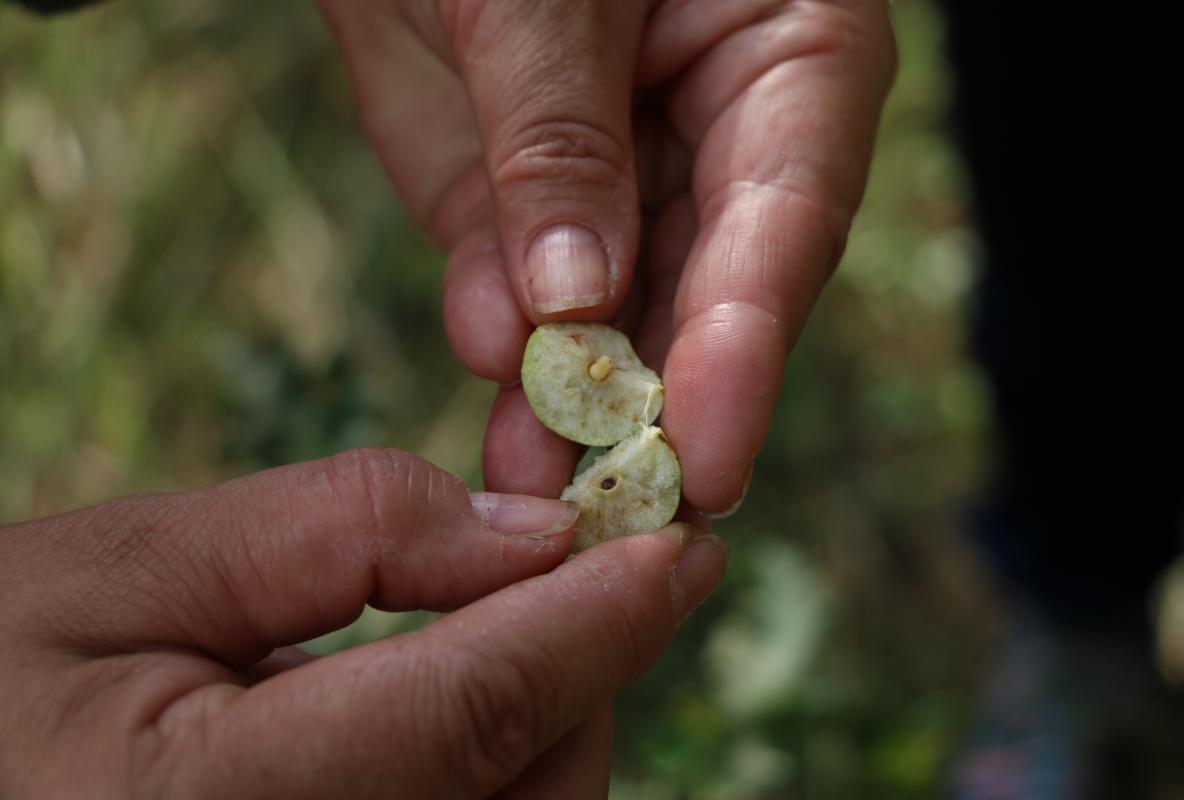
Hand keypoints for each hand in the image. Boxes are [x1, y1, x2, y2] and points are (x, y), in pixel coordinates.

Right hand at [0, 448, 725, 797]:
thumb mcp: (123, 571)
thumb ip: (335, 535)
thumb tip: (526, 532)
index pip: (470, 717)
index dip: (592, 622)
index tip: (682, 543)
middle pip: (532, 793)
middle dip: (584, 670)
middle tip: (605, 563)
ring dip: (552, 721)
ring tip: (522, 622)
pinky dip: (499, 770)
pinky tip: (461, 703)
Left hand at [318, 0, 895, 511]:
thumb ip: (558, 139)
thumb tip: (574, 307)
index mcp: (791, 53)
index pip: (787, 215)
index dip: (746, 341)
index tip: (709, 455)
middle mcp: (721, 135)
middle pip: (712, 291)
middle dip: (663, 401)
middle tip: (625, 507)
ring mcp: (619, 183)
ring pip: (617, 318)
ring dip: (575, 403)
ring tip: (541, 482)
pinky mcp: (525, 214)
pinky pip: (523, 298)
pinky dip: (505, 349)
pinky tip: (498, 399)